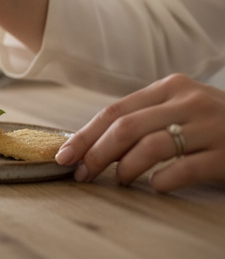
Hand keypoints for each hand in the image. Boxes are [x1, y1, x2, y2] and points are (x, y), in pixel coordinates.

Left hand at [55, 74, 224, 191]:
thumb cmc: (216, 123)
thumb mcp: (182, 107)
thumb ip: (146, 116)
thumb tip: (93, 142)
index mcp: (171, 87)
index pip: (116, 110)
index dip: (85, 134)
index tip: (64, 155)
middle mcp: (188, 101)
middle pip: (126, 127)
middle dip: (96, 153)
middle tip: (81, 174)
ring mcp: (210, 127)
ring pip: (150, 146)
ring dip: (124, 168)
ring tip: (117, 180)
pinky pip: (184, 168)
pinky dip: (161, 180)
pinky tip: (154, 187)